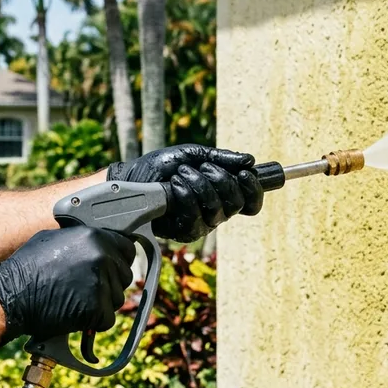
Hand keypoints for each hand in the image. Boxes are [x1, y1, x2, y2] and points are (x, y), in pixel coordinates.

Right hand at [0, 226, 136, 343]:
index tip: (111, 271)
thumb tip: (98, 243)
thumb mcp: (54, 239)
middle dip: (109, 285)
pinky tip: (75, 315)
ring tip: (76, 301)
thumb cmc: (26, 268)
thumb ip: (82, 240)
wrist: (11, 295)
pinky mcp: (96, 308)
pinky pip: (107, 319)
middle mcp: (102, 257)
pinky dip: (93, 322)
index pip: (127, 249)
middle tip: (86, 291)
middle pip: (124, 276)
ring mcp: (101, 283)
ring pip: (117, 299)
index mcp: (94, 237)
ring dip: (101, 304)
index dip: (119, 261)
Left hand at [107, 144, 263, 241]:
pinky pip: (196, 218)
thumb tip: (249, 160)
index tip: (245, 173)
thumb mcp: (194, 154)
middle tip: (204, 167)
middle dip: (222, 180)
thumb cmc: (163, 166)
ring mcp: (201, 224)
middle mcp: (216, 212)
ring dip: (200, 185)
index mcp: (222, 194)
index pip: (250, 202)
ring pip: (218, 211)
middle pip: (237, 204)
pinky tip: (175, 185)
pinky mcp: (184, 232)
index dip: (254, 189)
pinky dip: (186, 196)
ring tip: (182, 173)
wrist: (134, 176)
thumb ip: (222, 158)